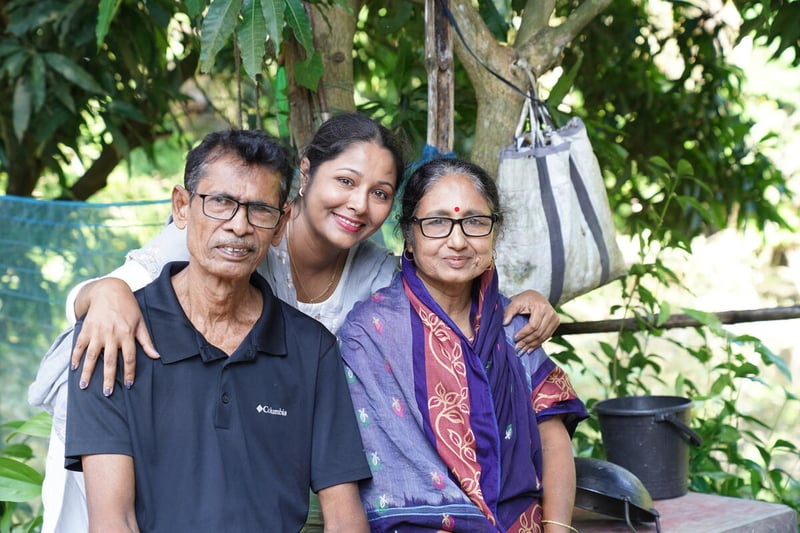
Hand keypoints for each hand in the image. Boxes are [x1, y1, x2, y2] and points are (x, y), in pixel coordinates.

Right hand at [70, 278, 158, 395]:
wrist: (109, 290)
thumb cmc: (128, 307)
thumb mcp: (140, 322)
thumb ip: (146, 340)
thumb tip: (156, 356)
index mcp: (127, 334)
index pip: (129, 358)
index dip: (130, 373)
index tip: (129, 385)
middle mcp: (111, 335)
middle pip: (110, 361)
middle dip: (108, 378)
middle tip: (107, 393)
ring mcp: (97, 332)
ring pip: (92, 356)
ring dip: (88, 372)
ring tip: (84, 386)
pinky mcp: (86, 329)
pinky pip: (79, 346)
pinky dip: (75, 357)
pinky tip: (74, 368)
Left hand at [503, 290, 558, 351]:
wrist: (537, 296)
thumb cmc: (525, 299)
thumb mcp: (516, 301)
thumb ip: (509, 311)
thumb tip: (504, 323)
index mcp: (541, 307)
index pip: (533, 325)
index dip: (524, 333)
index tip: (515, 338)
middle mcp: (550, 313)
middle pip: (539, 332)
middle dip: (527, 342)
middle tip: (517, 348)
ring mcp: (555, 319)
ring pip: (543, 337)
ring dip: (532, 345)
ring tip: (522, 351)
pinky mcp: (556, 323)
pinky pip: (547, 336)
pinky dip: (538, 344)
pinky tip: (530, 349)